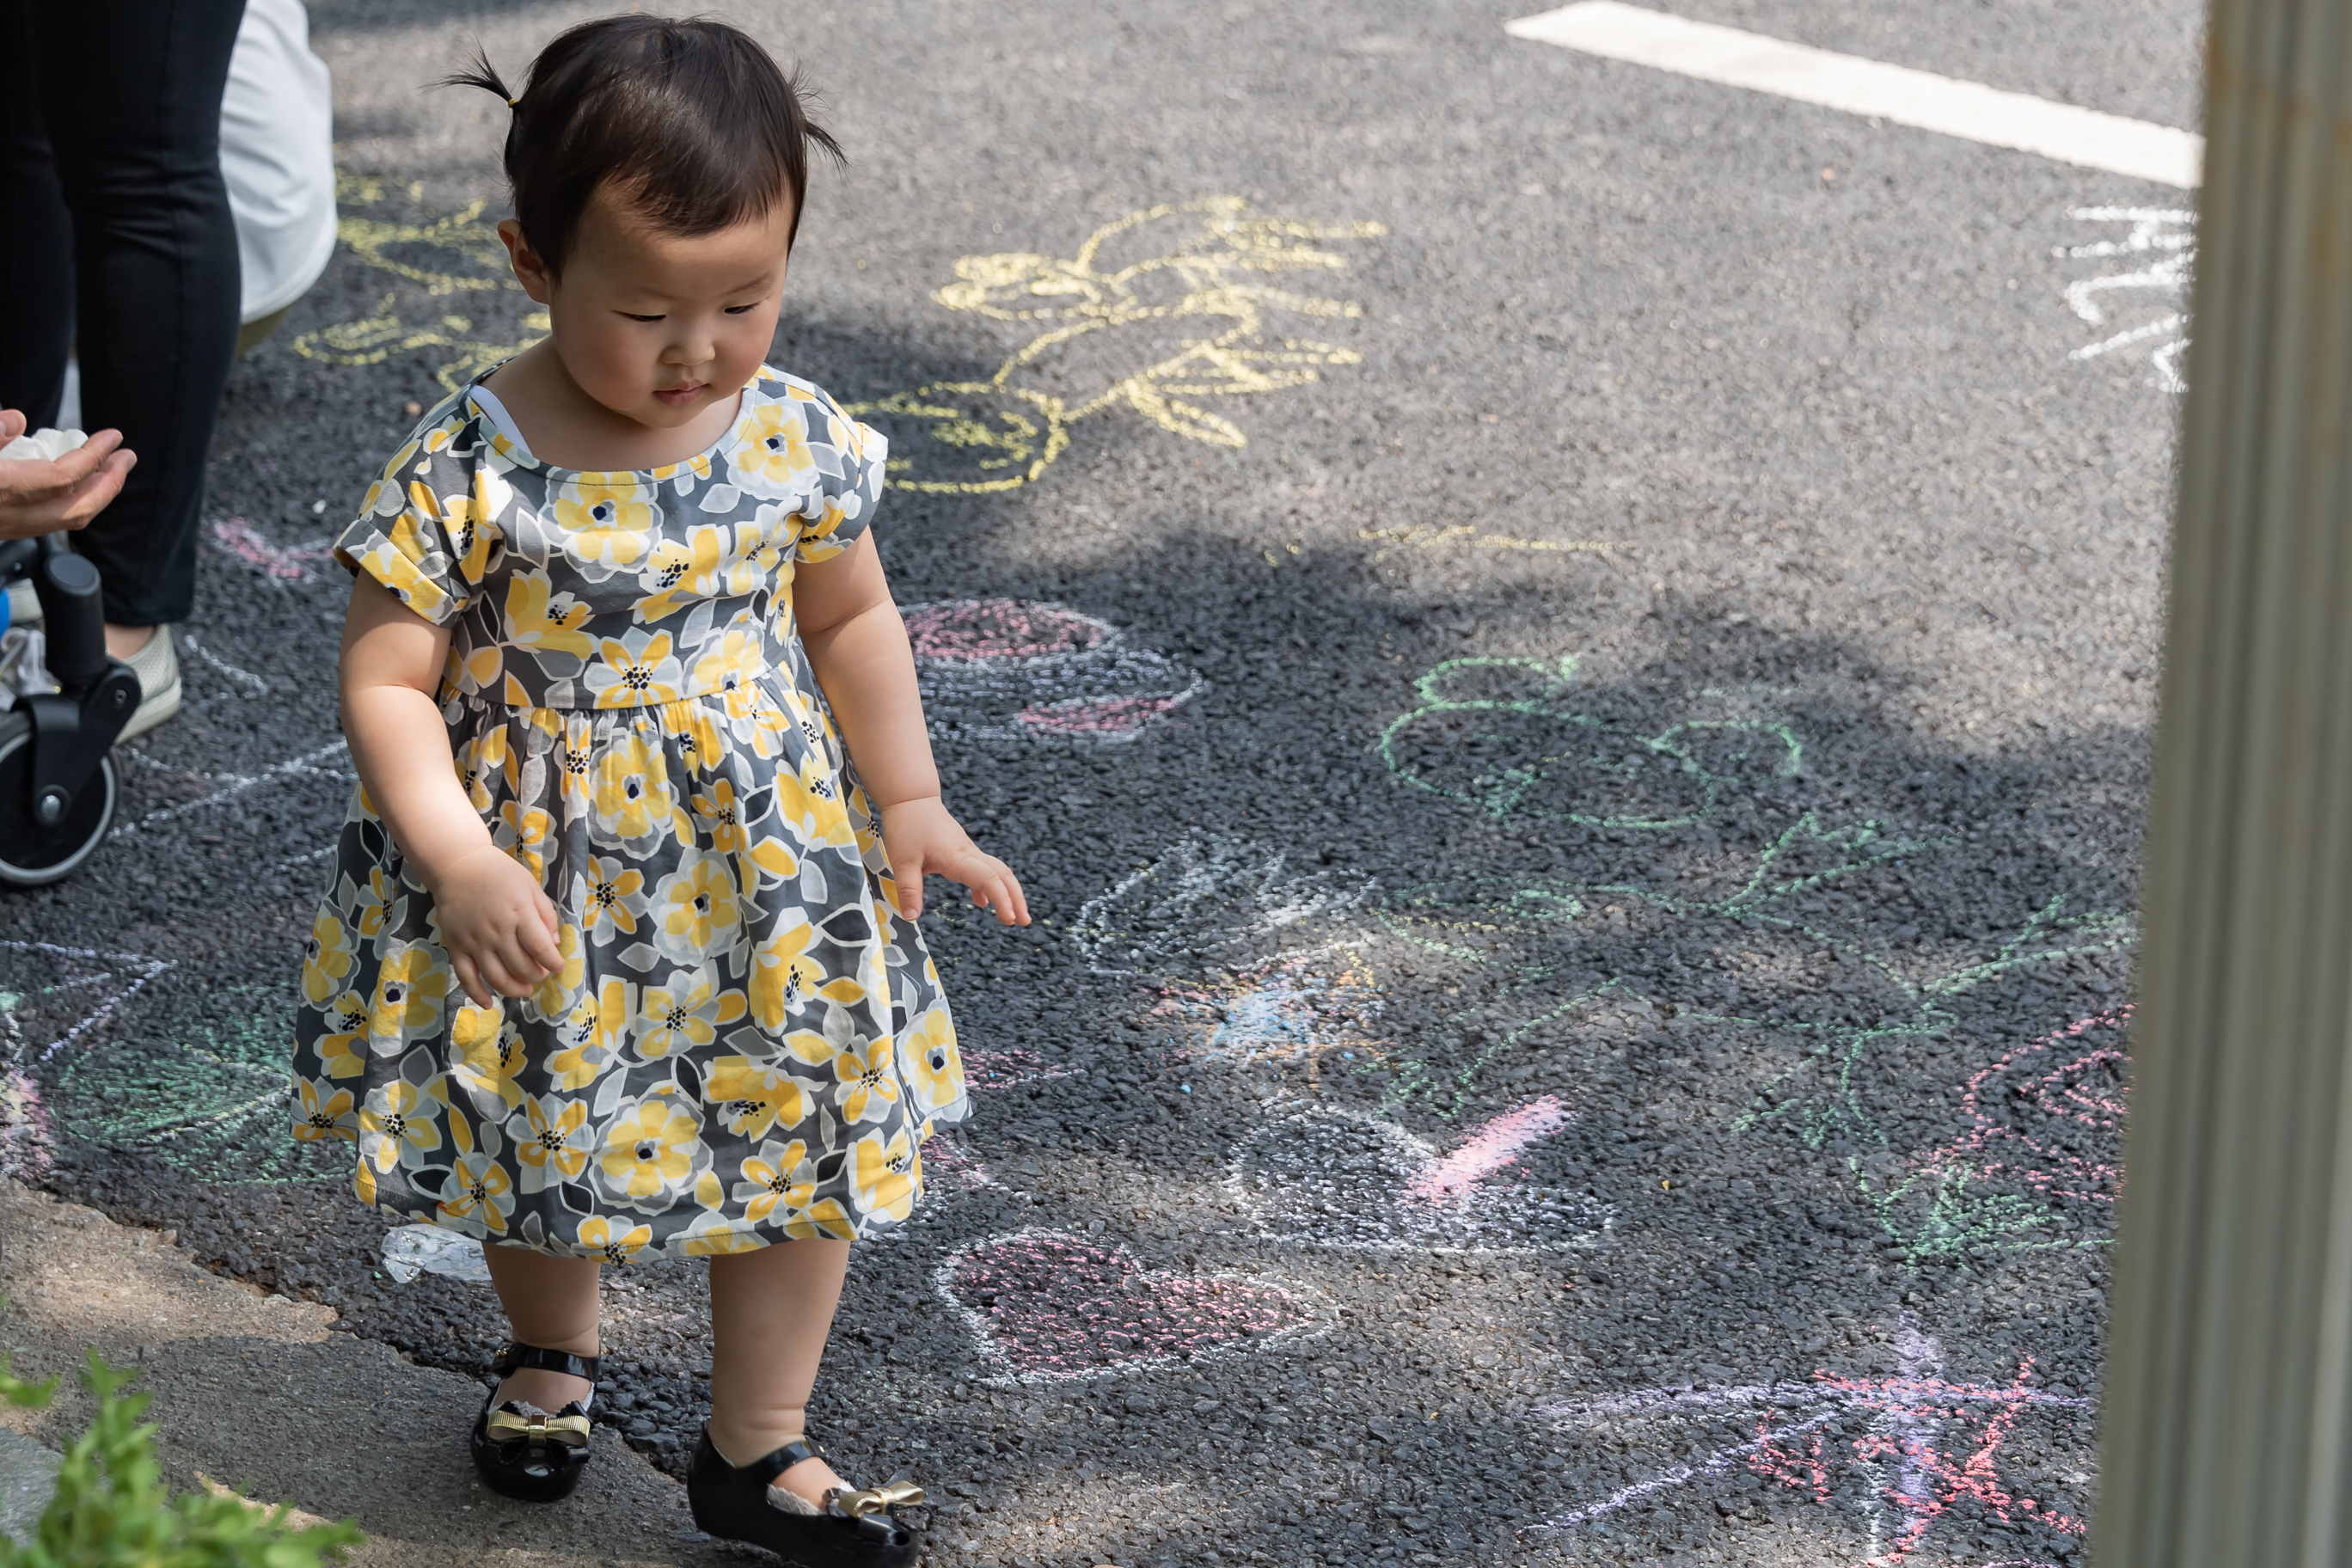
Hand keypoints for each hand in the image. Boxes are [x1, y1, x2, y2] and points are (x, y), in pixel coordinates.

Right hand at [0, 410, 134, 539]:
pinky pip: (49, 522)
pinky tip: (77, 487)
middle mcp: (7, 516)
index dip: (93, 456)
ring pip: (65, 521)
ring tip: (110, 470)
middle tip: (126, 458)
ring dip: (94, 495)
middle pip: (75, 510)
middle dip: (108, 484)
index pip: (62, 477)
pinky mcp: (4, 530)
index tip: (112, 438)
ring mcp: (6, 527)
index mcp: (1, 489)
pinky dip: (73, 503)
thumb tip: (18, 419)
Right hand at [427, 843, 564, 1005]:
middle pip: (521, 966)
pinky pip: (466, 977)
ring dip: (515, 989)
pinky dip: (477, 994)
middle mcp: (497, 930)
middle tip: (541, 974)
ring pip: (497, 977)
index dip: (553, 963)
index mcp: (519, 913)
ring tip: (525, 989)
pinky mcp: (456, 946)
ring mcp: (474, 941)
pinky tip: (489, 1004)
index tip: (558, 967)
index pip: (541, 948)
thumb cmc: (500, 874)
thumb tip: (555, 945)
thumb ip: (546, 915)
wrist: (458, 866)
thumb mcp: (530, 886)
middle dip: (537, 976)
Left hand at [877, 795, 1029, 924]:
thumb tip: (911, 917)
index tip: (1009, 919)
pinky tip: (982, 904)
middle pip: (1003, 874)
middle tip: (1024, 921)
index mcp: (957, 857)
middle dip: (1016, 898)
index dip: (1002, 900)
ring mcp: (968, 851)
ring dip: (1008, 892)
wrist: (910, 798)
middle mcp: (969, 853)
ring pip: (998, 871)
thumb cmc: (907, 824)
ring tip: (1013, 917)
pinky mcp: (962, 851)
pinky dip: (988, 887)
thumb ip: (909, 890)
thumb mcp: (902, 860)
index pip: (989, 879)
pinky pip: (982, 869)